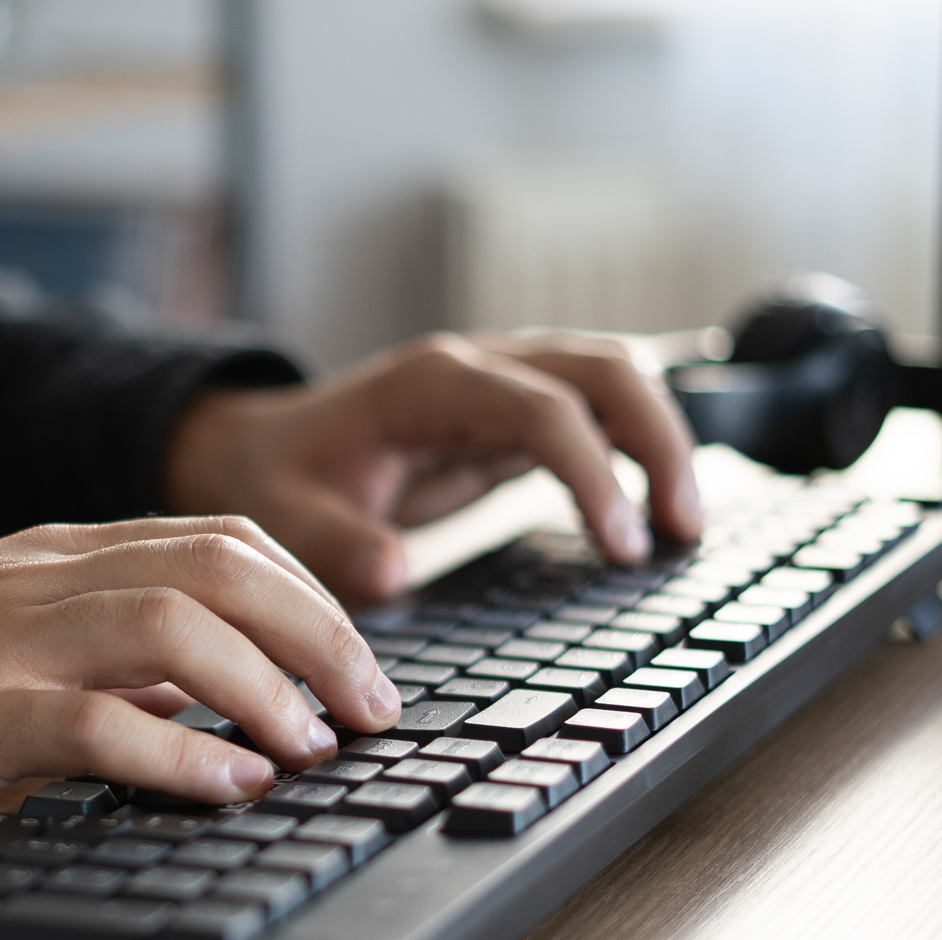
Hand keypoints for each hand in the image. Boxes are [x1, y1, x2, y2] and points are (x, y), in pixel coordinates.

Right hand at [0, 517, 402, 843]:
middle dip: (321, 633)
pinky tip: (228, 785)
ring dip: (268, 687)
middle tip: (373, 708)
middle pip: (220, 565)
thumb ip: (91, 655)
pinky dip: (179, 754)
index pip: (216, 537)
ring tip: (316, 747)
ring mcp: (0, 640)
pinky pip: (95, 722)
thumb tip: (200, 696)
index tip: (355, 663)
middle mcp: (37, 578)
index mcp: (48, 555)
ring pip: (173, 626)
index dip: (309, 593)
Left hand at [166, 331, 703, 605]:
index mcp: (431, 382)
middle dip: (658, 440)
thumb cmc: (277, 479)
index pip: (542, 408)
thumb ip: (336, 545)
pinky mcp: (515, 410)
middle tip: (683, 530)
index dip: (592, 472)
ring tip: (684, 525)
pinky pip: (598, 404)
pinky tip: (672, 478)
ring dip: (661, 439)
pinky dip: (642, 432)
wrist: (257, 448)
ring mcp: (503, 380)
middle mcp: (479, 365)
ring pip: (614, 376)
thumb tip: (394, 572)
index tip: (622, 546)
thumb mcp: (287, 519)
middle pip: (603, 370)